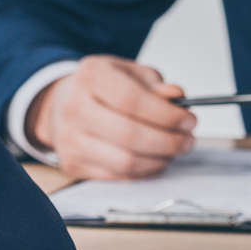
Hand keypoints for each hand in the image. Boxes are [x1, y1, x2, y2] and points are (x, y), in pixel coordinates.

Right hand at [28, 55, 196, 179]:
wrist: (61, 105)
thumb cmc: (103, 88)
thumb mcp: (129, 73)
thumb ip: (155, 84)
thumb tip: (176, 97)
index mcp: (91, 76)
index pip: (132, 100)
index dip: (167, 115)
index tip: (189, 121)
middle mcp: (74, 107)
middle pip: (129, 135)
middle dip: (169, 142)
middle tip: (188, 140)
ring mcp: (70, 139)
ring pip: (126, 162)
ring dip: (160, 160)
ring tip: (173, 151)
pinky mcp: (72, 164)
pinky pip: (118, 176)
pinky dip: (144, 172)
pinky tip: (154, 160)